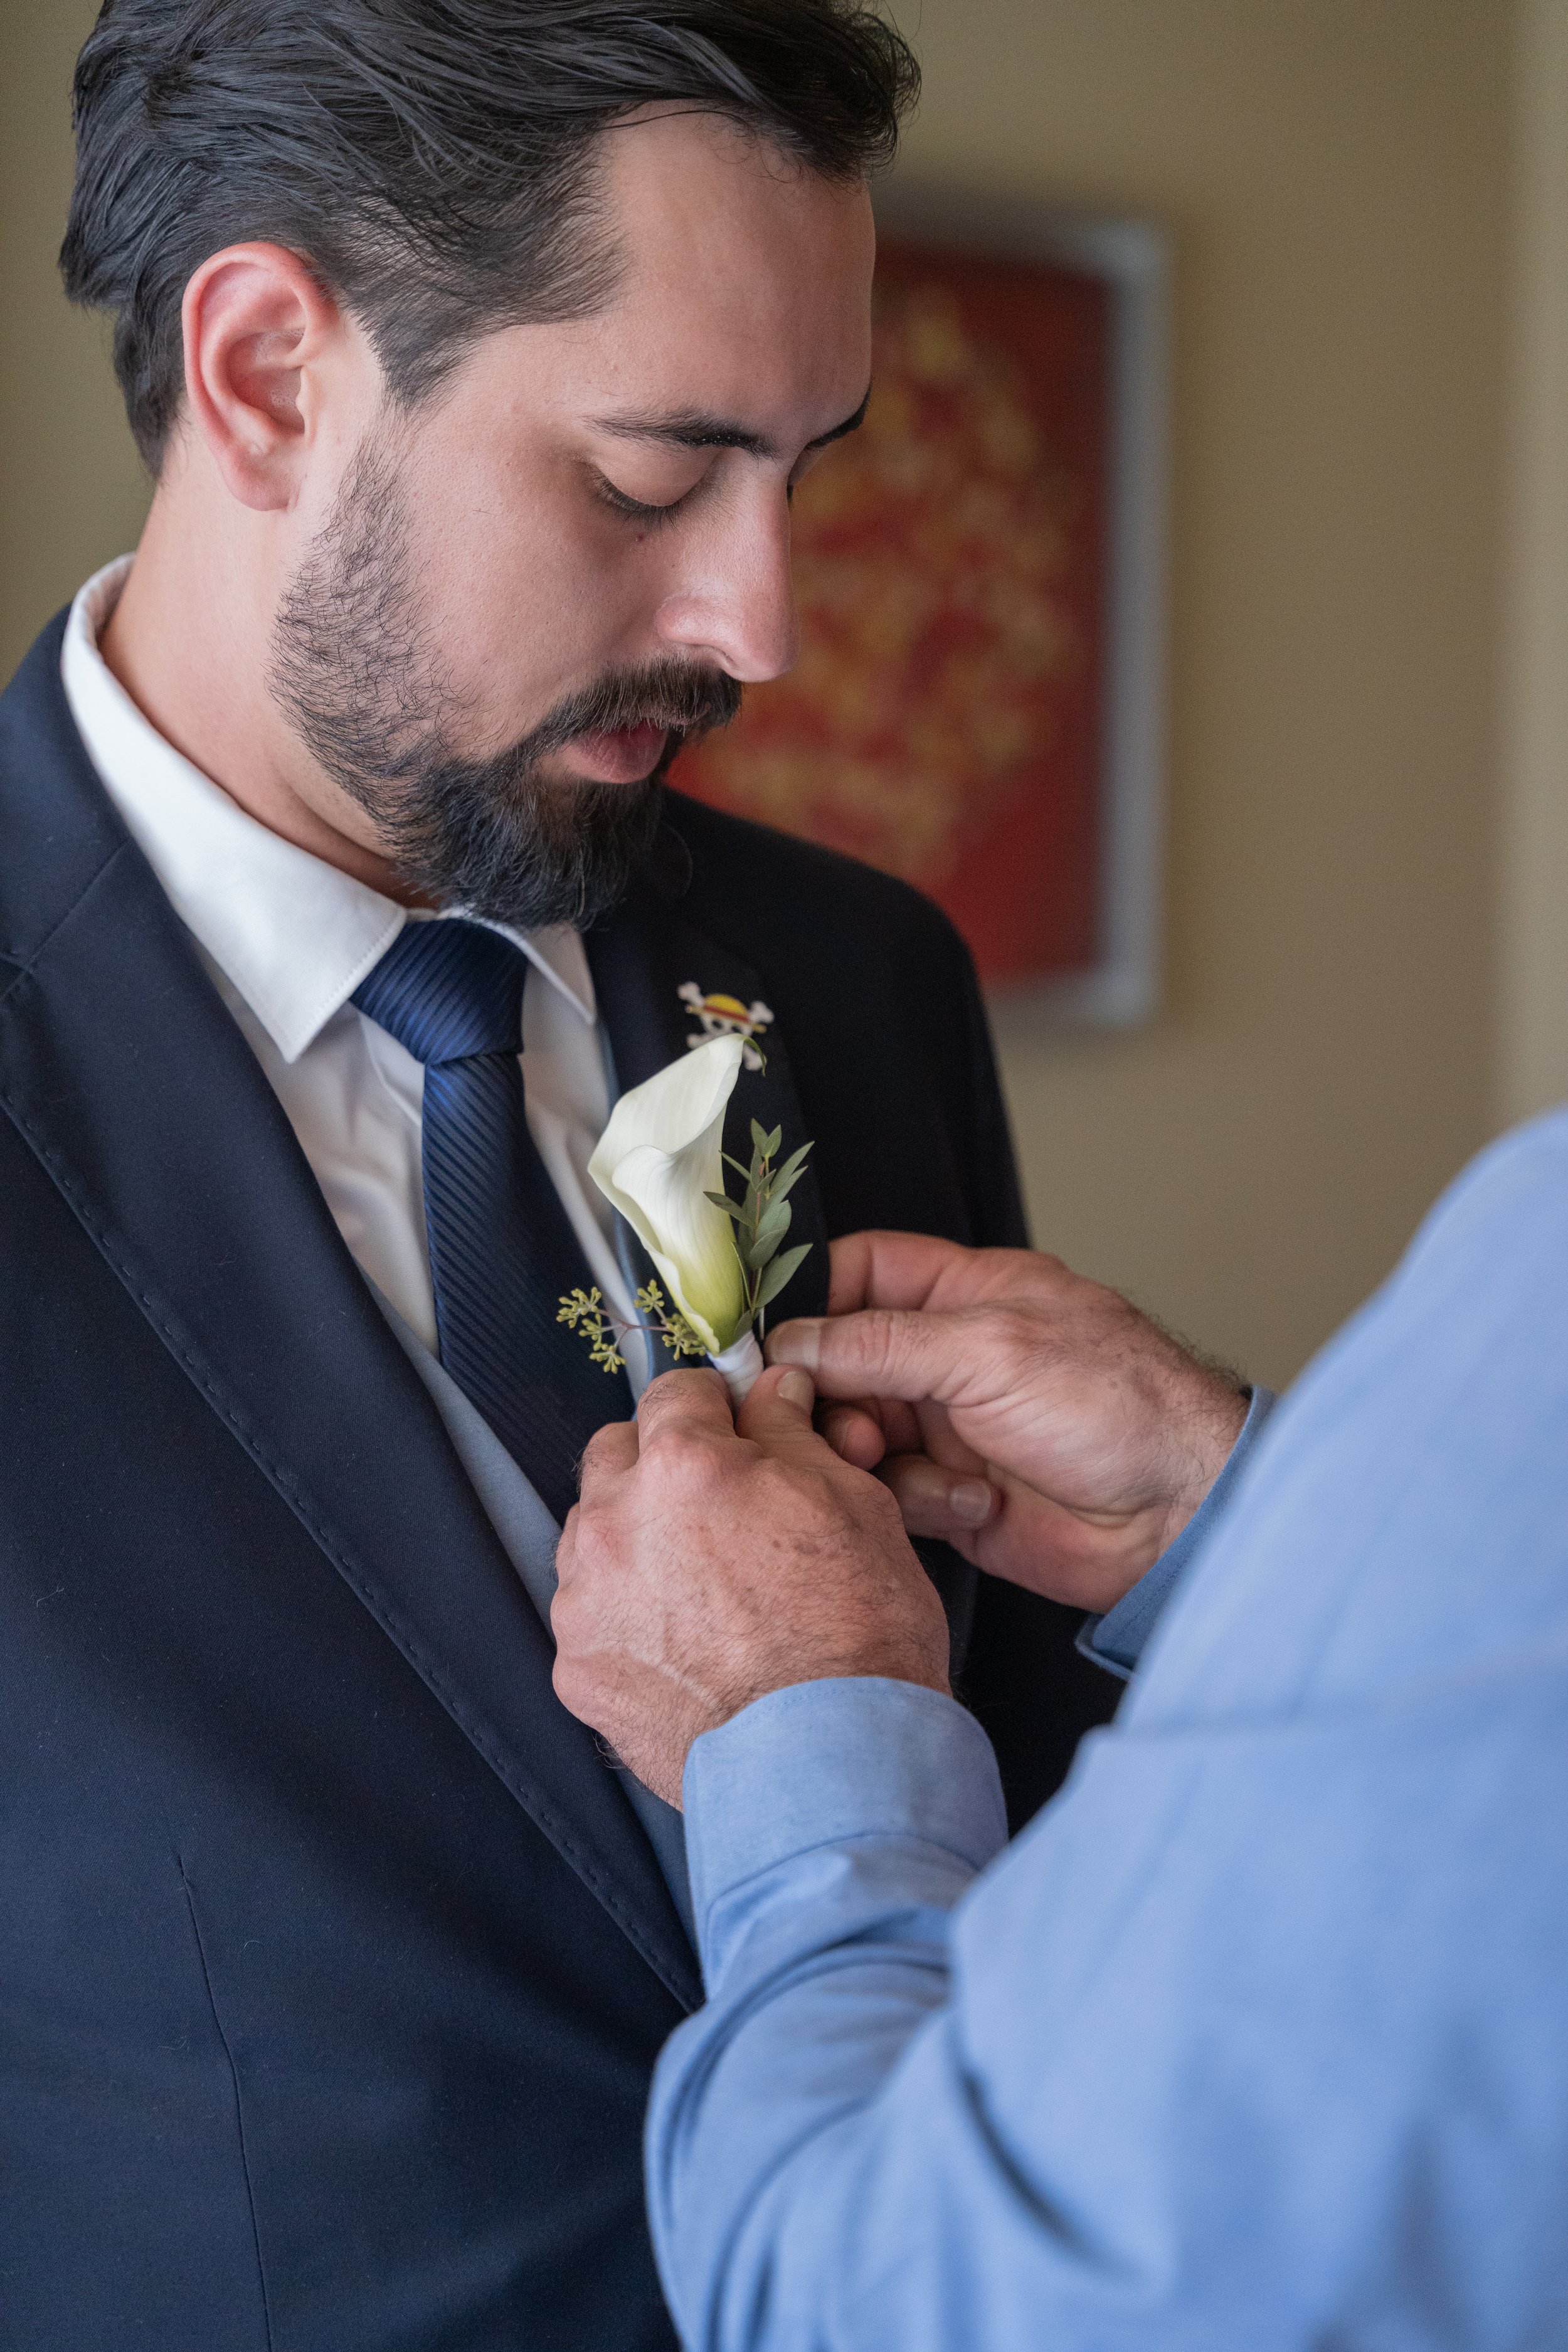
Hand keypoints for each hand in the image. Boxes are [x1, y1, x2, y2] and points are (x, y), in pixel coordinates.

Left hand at [551, 1366, 951, 1807]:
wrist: (834, 1761)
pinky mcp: (577, 1670)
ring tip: (701, 1581)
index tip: (734, 1426)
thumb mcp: (852, 1502)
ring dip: (635, 1537)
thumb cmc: (859, 1632)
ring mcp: (586, 1601)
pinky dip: (625, 1616)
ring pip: (593, 1533)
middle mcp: (617, 1523)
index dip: (714, 1406)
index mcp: (683, 1465)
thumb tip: (773, 1393)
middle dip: (661, 1463)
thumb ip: (791, 1434)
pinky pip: (590, 1615)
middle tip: (719, 1502)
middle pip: (616, 1454)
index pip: (674, 1392)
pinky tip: (682, 1642)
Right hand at [768, 1233, 1249, 1615]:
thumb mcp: (989, 1349)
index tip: (764, 1334)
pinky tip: (969, 1502)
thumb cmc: (1118, 1406)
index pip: (862, 1270)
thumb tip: (791, 1344)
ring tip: (885, 1464)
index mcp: (967, 1293)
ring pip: (856, 1432)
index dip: (809, 1296)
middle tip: (827, 1419)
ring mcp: (950, 1427)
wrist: (1180, 1513)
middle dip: (826, 1393)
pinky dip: (918, 1500)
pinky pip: (892, 1493)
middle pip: (843, 1360)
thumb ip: (880, 1343)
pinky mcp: (953, 1494)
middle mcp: (951, 1356)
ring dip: (864, 1452)